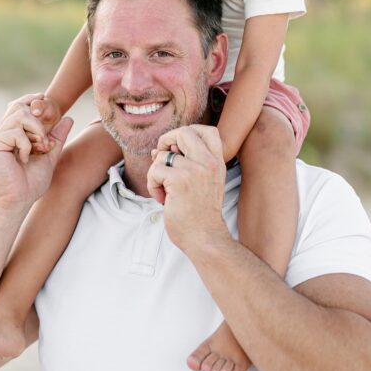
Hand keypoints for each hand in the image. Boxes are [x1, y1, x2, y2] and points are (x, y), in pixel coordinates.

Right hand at [0, 96, 72, 212]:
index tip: (43, 97)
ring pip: (20, 115)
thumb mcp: (49, 156)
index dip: (30, 99)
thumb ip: (57, 138)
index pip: (18, 106)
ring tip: (38, 149)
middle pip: (20, 106)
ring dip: (36, 131)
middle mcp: (2, 132)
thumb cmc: (30, 183)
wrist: (17, 200)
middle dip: (39, 121)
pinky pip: (16, 132)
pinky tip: (23, 159)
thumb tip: (68, 118)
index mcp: (12, 133)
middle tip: (44, 143)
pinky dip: (26, 144)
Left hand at [147, 125, 227, 254]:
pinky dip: (152, 184)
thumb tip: (157, 149)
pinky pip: (155, 170)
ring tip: (165, 191)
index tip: (178, 149)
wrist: (205, 239)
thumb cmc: (199, 214)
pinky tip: (162, 198)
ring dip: (156, 173)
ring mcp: (195, 170)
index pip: (209, 130)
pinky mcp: (179, 180)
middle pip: (184, 132)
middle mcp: (209, 163)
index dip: (188, 133)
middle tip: (162, 160)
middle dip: (166, 141)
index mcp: (217, 163)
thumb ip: (186, 163)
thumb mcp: (202, 183)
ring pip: (162, 155)